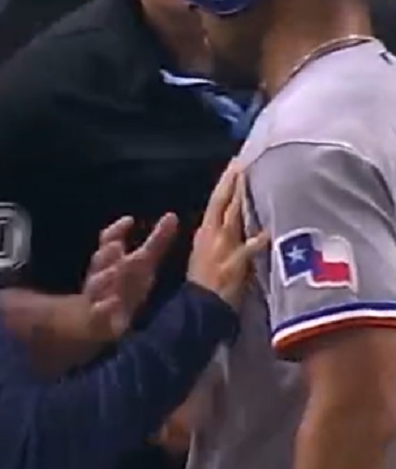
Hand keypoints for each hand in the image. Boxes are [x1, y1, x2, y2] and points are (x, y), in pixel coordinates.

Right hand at [79, 213, 180, 339]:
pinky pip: (98, 310)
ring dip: (103, 278)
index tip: (130, 220)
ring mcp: (98, 295)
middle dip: (107, 253)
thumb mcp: (144, 263)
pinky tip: (113, 301)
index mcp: (111, 259)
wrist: (102, 319)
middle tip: (117, 245)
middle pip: (99, 261)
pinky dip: (104, 306)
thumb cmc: (126, 285)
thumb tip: (172, 216)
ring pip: (95, 285)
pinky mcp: (100, 316)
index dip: (116, 230)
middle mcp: (101, 274)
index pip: (108, 240)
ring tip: (113, 272)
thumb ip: (157, 240)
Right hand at [187, 161, 269, 306]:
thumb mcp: (205, 254)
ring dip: (241, 198)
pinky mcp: (234, 264)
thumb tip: (233, 222)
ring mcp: (223, 248)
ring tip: (251, 180)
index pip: (216, 202)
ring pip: (232, 217)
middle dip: (233, 182)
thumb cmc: (204, 283)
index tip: (235, 166)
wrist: (201, 306)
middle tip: (243, 162)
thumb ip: (219, 238)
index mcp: (204, 233)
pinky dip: (257, 240)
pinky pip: (248, 249)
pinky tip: (268, 232)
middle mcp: (212, 235)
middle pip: (223, 203)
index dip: (225, 183)